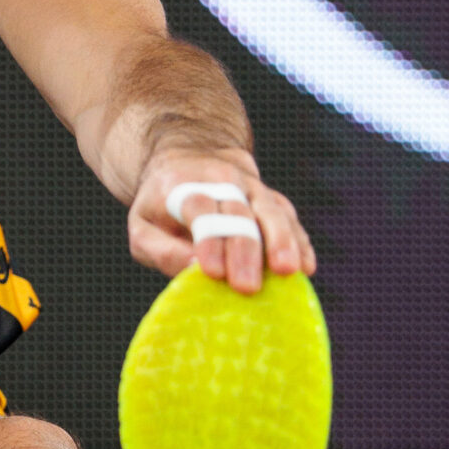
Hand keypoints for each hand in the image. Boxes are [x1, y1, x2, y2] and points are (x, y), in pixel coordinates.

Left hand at [128, 153, 314, 294]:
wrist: (188, 161)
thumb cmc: (161, 207)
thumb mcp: (142, 227)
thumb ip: (160, 251)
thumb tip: (194, 271)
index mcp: (183, 185)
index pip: (199, 209)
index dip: (207, 239)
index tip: (212, 271)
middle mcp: (222, 181)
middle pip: (238, 213)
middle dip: (244, 250)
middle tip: (247, 286)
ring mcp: (251, 187)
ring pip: (271, 210)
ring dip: (281, 241)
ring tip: (288, 271)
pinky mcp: (271, 198)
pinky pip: (289, 217)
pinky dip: (299, 240)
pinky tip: (306, 266)